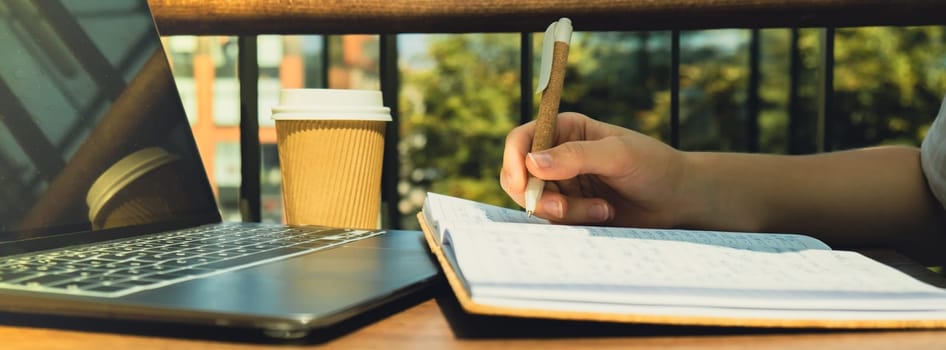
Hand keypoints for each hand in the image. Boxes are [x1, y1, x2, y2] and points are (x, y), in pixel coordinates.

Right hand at [500, 112, 688, 226]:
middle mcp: (556, 156)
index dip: (513, 160)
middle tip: (562, 209)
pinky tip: (604, 214)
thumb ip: (576, 157)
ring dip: (566, 211)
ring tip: (603, 209)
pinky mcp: (570, 209)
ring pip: (536, 203)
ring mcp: (562, 184)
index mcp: (564, 130)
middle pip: (518, 176)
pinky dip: (575, 221)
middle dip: (537, 196)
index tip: (521, 183)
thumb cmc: (653, 165)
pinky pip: (554, 220)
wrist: (676, 198)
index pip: (521, 140)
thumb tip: (532, 163)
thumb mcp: (618, 154)